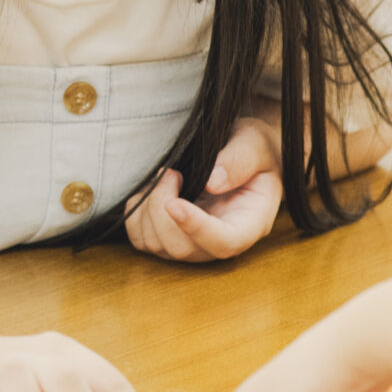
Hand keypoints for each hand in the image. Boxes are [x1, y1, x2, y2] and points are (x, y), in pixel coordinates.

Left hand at [125, 118, 282, 261]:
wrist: (243, 153)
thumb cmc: (254, 149)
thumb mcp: (256, 143)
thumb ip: (240, 160)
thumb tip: (212, 182)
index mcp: (250, 223)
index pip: (225, 243)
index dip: (196, 228)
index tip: (174, 202)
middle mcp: (221, 240)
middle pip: (183, 249)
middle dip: (162, 211)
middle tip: (170, 172)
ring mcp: (193, 242)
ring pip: (157, 246)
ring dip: (147, 210)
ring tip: (164, 175)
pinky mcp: (169, 237)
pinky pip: (142, 238)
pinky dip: (136, 214)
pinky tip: (151, 189)